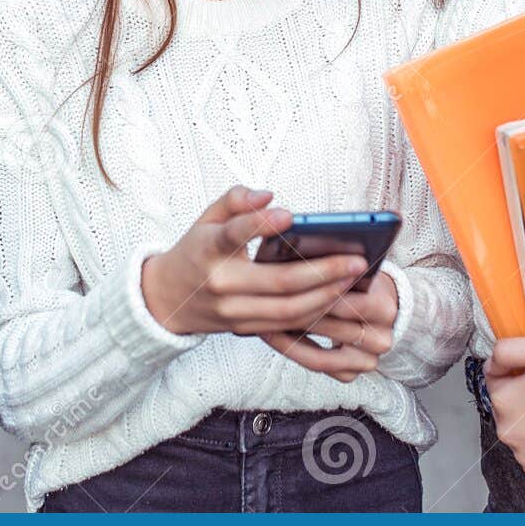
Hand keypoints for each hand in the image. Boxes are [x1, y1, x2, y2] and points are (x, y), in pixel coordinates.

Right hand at [140, 185, 366, 336]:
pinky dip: (314, 311)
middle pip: (279, 282)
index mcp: (208, 249)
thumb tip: (268, 196)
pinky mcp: (244, 328)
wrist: (167, 299)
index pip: (234, 235)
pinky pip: (286, 324)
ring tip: (353, 278)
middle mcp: (221, 283)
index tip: (289, 214)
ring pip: (289, 309)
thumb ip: (235, 200)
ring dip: (327, 295)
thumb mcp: (206, 218)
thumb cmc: (195, 250)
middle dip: (323, 271)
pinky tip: (336, 295)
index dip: (260, 225)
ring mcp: (234, 311)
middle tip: (356, 259)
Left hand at [261, 269, 398, 383]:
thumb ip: (334, 268)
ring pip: (321, 358)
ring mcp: (368, 361)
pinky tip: (274, 336)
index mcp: (384, 307)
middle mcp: (380, 339)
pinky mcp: (353, 373)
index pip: (348, 303)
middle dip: (297, 317)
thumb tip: (291, 257)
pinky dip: (293, 352)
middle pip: (331, 331)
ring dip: (289, 340)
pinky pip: (317, 367)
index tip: (283, 282)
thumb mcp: (354, 269)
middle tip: (264, 306)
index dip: (314, 293)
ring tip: (264, 324)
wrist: (378, 306)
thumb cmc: (359, 282)